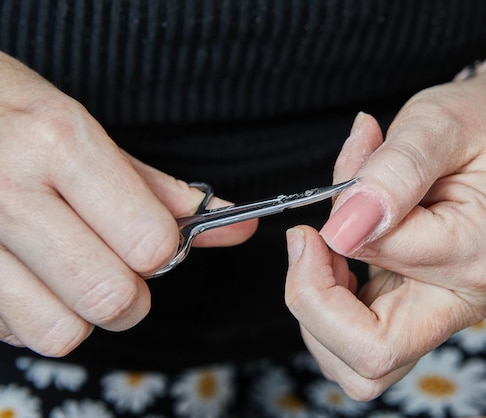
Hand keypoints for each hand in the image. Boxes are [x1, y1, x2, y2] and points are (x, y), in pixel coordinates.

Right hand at [0, 52, 256, 355]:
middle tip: (118, 271)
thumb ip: (160, 189)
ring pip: (61, 331)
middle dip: (131, 296)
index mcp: (61, 142)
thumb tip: (234, 228)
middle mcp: (10, 190)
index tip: (152, 242)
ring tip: (69, 278)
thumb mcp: (84, 130)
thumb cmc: (10, 113)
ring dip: (79, 315)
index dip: (162, 251)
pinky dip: (32, 315)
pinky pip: (14, 333)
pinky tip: (27, 276)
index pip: (148, 241)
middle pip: (111, 297)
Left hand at [285, 65, 485, 399]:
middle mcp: (458, 301)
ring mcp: (434, 312)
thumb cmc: (473, 127)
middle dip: (313, 301)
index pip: (386, 288)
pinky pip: (353, 342)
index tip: (332, 197)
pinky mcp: (410, 307)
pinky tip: (334, 258)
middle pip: (371, 360)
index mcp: (475, 261)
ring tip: (323, 248)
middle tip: (305, 239)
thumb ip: (394, 173)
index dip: (335, 247)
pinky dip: (324, 307)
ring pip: (357, 366)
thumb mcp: (436, 126)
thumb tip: (343, 229)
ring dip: (316, 311)